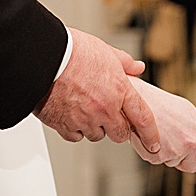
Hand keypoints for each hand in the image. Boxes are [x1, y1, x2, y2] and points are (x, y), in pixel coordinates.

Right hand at [34, 28, 159, 149]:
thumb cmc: (72, 51)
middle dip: (119, 128)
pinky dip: (75, 129)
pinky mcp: (64, 125)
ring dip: (96, 127)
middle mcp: (104, 109)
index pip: (142, 119)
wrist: (42, 57)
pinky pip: (76, 136)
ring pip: (97, 135)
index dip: (150, 135)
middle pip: (120, 133)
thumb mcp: (105, 51)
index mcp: (119, 90)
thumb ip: (125, 63)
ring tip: (85, 108)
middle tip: (110, 116)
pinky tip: (71, 115)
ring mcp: (84, 119)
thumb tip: (138, 67)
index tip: (153, 144)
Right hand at [128, 77, 195, 172]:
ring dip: (169, 154)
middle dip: (185, 159)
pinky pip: (159, 162)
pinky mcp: (159, 157)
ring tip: (162, 134)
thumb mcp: (190, 113)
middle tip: (175, 140)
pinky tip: (153, 137)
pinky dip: (155, 153)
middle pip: (193, 166)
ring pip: (175, 164)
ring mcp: (175, 152)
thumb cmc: (163, 105)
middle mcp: (192, 144)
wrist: (138, 100)